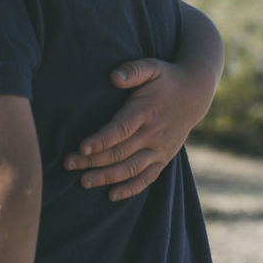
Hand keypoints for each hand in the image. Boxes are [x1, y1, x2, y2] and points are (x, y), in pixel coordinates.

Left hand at [64, 58, 207, 201]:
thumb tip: (113, 77)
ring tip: (83, 182)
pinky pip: (148, 178)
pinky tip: (111, 195)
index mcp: (145, 111)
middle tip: (68, 164)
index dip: (101, 140)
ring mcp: (159, 149)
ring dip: (107, 177)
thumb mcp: (152, 66)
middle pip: (120, 152)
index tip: (81, 148)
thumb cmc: (165, 79)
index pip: (121, 129)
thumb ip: (132, 70)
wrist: (195, 94)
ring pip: (131, 168)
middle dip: (93, 161)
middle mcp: (153, 133)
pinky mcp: (164, 158)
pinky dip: (131, 188)